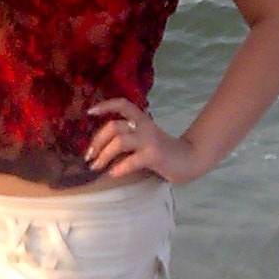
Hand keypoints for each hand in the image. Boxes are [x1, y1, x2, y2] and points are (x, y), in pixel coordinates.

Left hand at [84, 100, 207, 184]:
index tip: (90, 112)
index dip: (106, 106)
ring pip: (119, 141)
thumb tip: (101, 148)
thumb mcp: (144, 139)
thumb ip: (128, 138)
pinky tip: (113, 174)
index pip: (123, 105)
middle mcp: (145, 126)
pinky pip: (130, 161)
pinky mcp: (154, 155)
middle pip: (114, 126)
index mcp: (142, 120)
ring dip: (103, 155)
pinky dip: (118, 168)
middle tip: (89, 156)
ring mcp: (149, 140)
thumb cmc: (163, 152)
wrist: (190, 159)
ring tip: (97, 166)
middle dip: (97, 141)